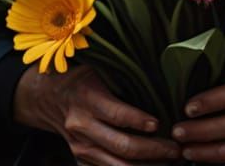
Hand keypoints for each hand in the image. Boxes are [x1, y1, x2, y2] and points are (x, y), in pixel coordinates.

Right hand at [13, 63, 181, 164]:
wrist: (46, 97)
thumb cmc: (80, 77)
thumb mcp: (97, 68)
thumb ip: (122, 76)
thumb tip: (159, 80)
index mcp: (88, 99)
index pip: (117, 114)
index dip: (139, 121)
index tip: (159, 124)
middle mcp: (82, 126)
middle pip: (122, 146)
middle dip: (154, 151)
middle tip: (177, 149)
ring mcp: (81, 148)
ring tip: (171, 161)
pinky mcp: (81, 160)